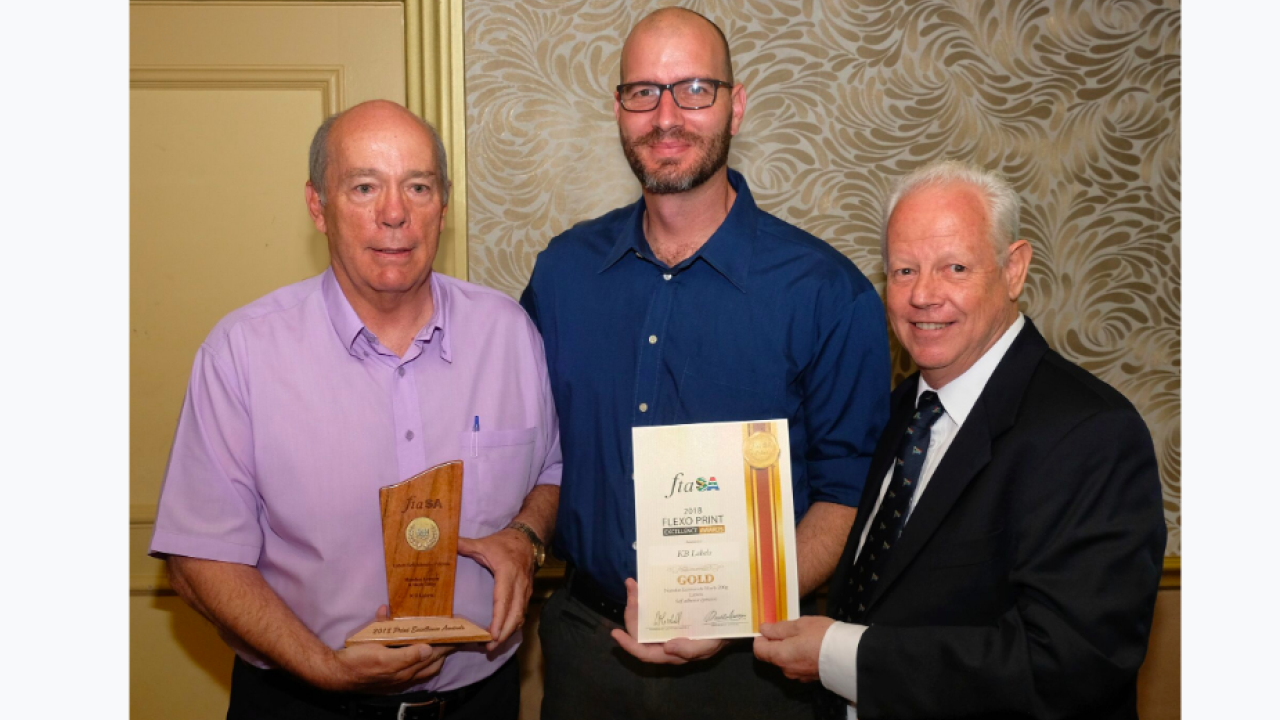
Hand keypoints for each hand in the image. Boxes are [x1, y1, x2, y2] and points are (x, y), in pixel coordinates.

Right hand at [324, 606, 456, 692]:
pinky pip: (416, 674)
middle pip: (432, 662)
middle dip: (446, 650)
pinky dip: (426, 666)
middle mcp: (405, 675)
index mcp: (404, 667)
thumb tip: (427, 648)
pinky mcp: (393, 681)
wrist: (338, 673)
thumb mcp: (377, 649)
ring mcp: (399, 680)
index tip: (457, 632)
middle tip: (456, 637)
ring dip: (437, 659)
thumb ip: (404, 652)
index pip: (432, 653)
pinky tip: (427, 659)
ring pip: (426, 668)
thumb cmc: (357, 658)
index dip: (446, 643)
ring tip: (445, 647)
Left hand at [457, 530, 534, 650]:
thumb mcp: (483, 543)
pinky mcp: (527, 594)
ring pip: (520, 616)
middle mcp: (519, 584)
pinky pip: (522, 613)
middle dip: (504, 633)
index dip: (499, 619)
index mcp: (507, 572)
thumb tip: (445, 544)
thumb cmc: (503, 543)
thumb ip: (465, 545)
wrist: (527, 539)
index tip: (492, 635)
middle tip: (490, 648)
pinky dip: (512, 627)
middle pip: (515, 614)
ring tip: (493, 647)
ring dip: (509, 633)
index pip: (504, 599)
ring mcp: (525, 591)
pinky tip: (502, 636)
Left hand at [610, 578, 727, 663]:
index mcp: (669, 653)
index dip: (628, 645)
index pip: (644, 652)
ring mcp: (664, 629)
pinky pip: (652, 610)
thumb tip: (667, 647)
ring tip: (634, 584)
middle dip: (632, 611)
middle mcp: (662, 642)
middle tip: (632, 588)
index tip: (614, 633)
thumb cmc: (718, 638)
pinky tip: (644, 586)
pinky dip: (646, 599)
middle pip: (639, 632)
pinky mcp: (669, 617)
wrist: (729, 625)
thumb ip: (689, 649)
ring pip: (643, 619)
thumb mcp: (709, 645)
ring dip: (636, 602)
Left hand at [752, 616, 833, 682]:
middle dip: (777, 642)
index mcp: (780, 656)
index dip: (761, 637)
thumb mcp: (800, 625)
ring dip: (790, 649)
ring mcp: (799, 675)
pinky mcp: (811, 678)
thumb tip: (763, 629)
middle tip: (791, 628)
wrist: (849, 656)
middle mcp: (786, 669)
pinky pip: (799, 665)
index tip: (771, 627)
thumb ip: (779, 628)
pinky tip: (812, 647)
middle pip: (773, 656)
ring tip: (804, 636)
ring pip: (787, 661)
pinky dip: (801, 656)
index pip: (759, 650)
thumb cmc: (822, 636)